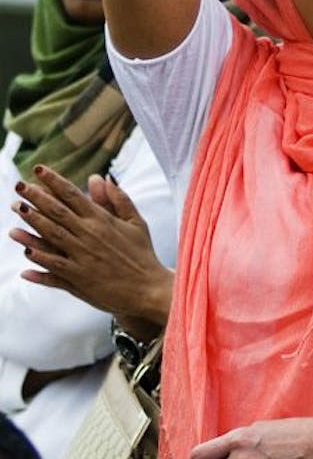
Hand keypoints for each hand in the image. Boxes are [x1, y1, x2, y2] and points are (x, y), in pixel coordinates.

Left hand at [10, 166, 171, 333]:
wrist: (149, 289)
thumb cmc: (142, 254)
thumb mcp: (136, 223)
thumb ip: (119, 199)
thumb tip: (103, 178)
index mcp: (103, 220)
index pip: (73, 195)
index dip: (54, 181)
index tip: (38, 169)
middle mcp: (89, 236)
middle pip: (57, 212)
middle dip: (36, 197)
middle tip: (19, 185)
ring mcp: (82, 258)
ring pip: (51, 236)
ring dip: (32, 223)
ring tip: (17, 209)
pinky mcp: (78, 279)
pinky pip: (53, 267)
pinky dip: (39, 260)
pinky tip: (25, 252)